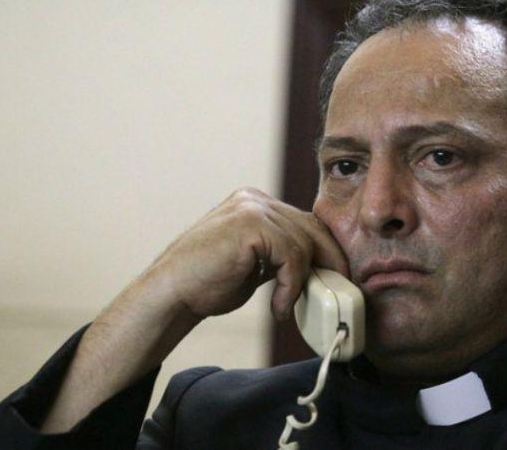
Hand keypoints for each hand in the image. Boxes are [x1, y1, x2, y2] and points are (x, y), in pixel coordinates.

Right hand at [143, 188, 348, 320]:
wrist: (171, 293)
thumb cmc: (208, 283)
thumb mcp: (254, 263)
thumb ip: (280, 255)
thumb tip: (317, 267)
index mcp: (255, 204)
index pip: (305, 223)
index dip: (325, 252)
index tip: (334, 280)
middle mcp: (254, 200)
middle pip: (312, 227)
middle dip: (329, 263)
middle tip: (334, 294)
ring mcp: (252, 209)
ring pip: (305, 243)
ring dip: (303, 282)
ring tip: (287, 307)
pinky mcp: (251, 225)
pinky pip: (292, 256)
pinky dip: (291, 286)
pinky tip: (278, 307)